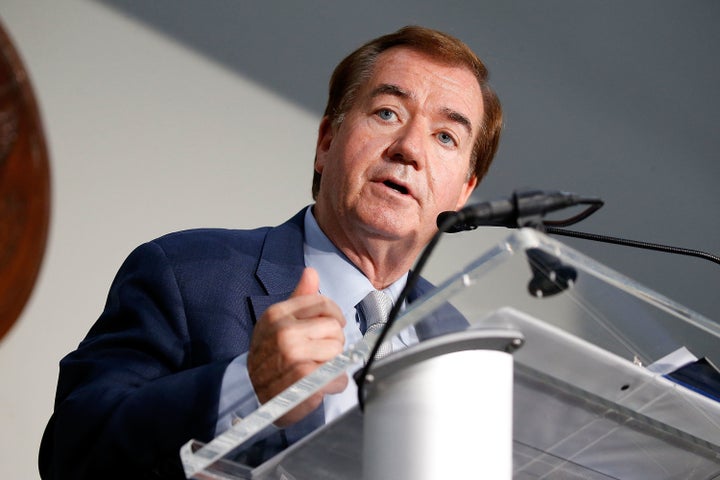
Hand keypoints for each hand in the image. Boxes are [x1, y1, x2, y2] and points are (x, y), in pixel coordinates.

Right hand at [247, 267, 347, 426]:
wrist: (251, 394)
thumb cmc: (269, 355)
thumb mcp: (278, 322)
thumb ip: (299, 298)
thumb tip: (311, 272)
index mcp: (277, 314)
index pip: (323, 304)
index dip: (334, 317)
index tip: (331, 327)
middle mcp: (284, 332)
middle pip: (334, 329)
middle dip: (333, 343)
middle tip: (319, 355)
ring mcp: (293, 355)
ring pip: (338, 352)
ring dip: (333, 365)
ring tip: (317, 370)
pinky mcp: (304, 380)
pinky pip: (338, 377)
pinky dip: (335, 384)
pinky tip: (320, 385)